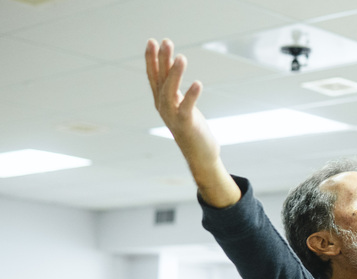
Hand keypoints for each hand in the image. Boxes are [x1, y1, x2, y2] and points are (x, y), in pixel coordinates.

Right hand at [145, 39, 219, 168]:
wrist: (200, 155)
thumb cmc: (192, 128)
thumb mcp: (181, 104)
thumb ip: (175, 88)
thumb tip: (173, 66)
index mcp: (161, 100)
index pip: (154, 76)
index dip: (152, 59)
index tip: (153, 41)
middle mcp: (163, 107)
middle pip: (160, 80)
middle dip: (161, 60)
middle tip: (164, 42)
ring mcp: (173, 116)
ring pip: (170, 91)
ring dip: (175, 74)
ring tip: (181, 58)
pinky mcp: (186, 124)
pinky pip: (187, 107)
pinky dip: (191, 95)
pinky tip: (197, 83)